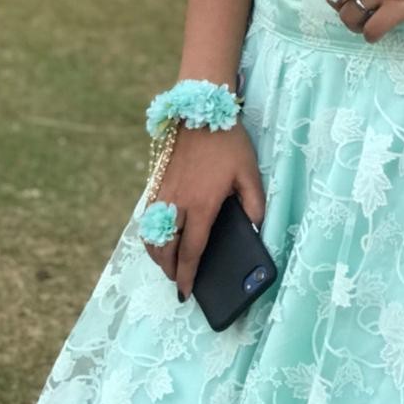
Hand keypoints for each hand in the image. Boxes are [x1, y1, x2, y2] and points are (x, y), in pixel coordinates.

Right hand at [142, 121, 264, 300]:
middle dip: (169, 270)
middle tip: (178, 280)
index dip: (188, 276)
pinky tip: (160, 235)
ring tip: (168, 263)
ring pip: (151, 236)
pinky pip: (147, 218)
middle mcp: (177, 204)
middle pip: (165, 250)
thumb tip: (257, 228)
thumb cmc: (228, 142)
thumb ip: (255, 203)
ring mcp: (163, 193)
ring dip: (157, 255)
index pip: (191, 251)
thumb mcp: (249, 172)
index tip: (186, 293)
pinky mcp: (156, 182)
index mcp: (201, 205)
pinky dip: (150, 234)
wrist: (200, 110)